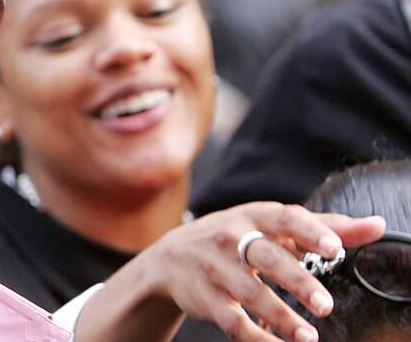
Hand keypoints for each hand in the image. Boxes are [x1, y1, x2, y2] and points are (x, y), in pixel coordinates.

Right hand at [129, 203, 384, 341]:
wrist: (170, 257)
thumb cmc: (234, 238)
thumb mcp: (272, 226)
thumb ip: (325, 227)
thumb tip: (377, 226)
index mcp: (254, 217)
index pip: (285, 220)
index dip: (310, 232)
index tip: (334, 248)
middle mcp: (231, 239)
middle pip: (266, 258)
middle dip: (296, 281)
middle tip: (325, 304)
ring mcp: (215, 268)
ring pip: (249, 293)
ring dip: (280, 316)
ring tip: (308, 337)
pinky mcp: (206, 297)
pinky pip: (231, 320)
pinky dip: (254, 337)